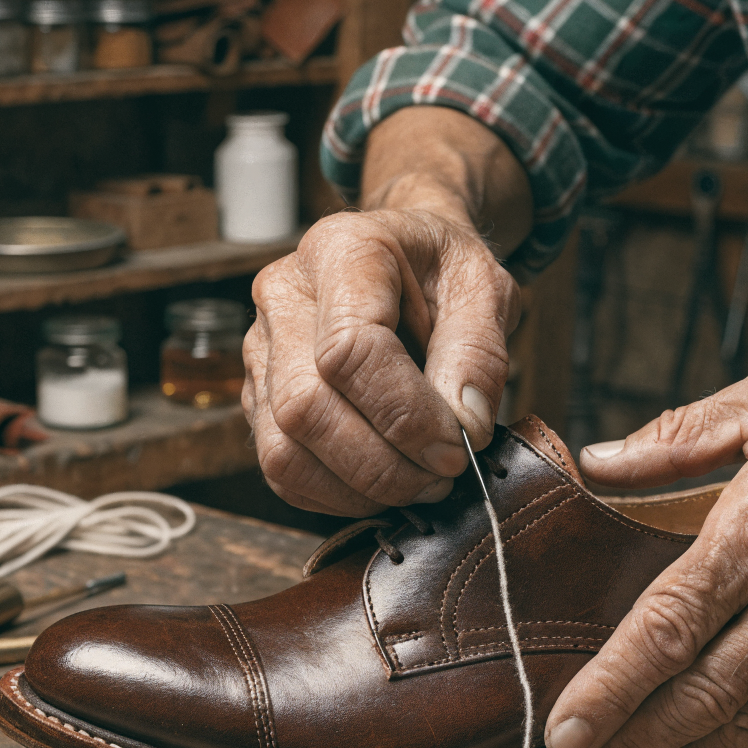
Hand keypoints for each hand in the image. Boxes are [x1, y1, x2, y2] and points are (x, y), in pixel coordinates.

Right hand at [243, 208, 519, 515]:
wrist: (412, 262)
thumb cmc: (444, 272)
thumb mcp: (486, 290)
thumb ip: (480, 355)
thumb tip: (466, 430)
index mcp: (341, 252)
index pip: (349, 350)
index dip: (405, 415)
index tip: (455, 449)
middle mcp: (283, 297)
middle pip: (305, 407)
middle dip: (381, 464)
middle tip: (441, 478)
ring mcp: (261, 350)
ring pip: (283, 449)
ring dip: (356, 489)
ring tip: (417, 486)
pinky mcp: (260, 396)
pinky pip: (280, 469)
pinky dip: (334, 496)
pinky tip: (382, 487)